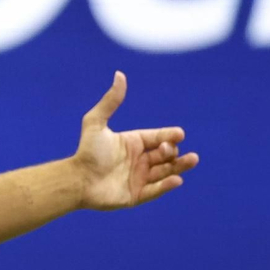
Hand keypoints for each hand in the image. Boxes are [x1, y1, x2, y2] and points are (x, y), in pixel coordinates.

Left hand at [72, 72, 198, 210]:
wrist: (77, 179)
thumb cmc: (86, 151)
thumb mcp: (96, 122)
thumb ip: (110, 101)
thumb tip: (119, 74)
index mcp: (132, 143)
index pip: (156, 137)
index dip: (169, 135)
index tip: (180, 134)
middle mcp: (138, 160)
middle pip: (164, 155)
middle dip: (174, 151)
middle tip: (177, 150)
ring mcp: (138, 178)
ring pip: (164, 172)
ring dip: (179, 167)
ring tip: (192, 160)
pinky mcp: (136, 195)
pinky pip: (155, 190)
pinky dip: (166, 185)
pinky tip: (177, 179)